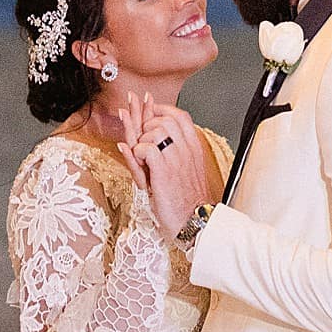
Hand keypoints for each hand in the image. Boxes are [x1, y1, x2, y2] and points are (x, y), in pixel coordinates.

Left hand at [119, 94, 207, 241]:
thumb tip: (163, 132)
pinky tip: (141, 163)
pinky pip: (146, 148)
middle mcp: (186, 149)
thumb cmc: (186, 198)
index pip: (180, 115)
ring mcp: (176, 159)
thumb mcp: (186, 169)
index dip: (162, 110)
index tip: (151, 113)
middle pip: (164, 120)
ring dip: (142, 141)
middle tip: (143, 142)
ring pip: (154, 131)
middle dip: (147, 126)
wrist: (193, 221)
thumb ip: (176, 149)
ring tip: (143, 158)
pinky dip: (138, 153)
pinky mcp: (164, 171)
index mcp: (194, 147)